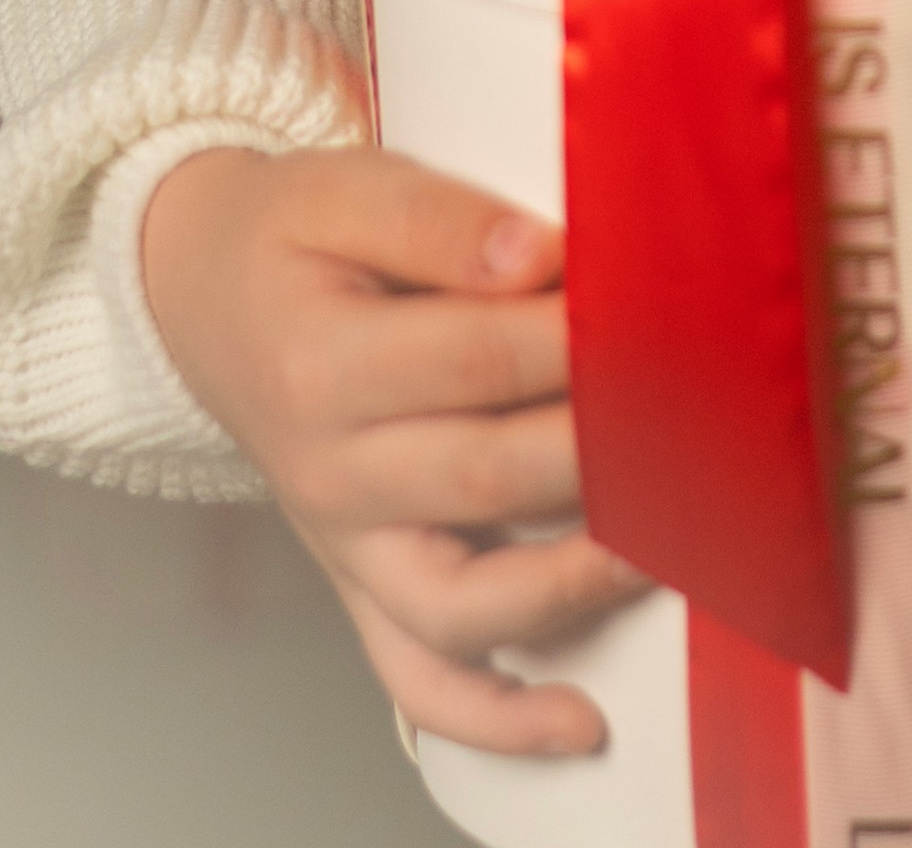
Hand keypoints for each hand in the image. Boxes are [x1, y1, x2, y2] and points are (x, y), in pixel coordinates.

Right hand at [142, 144, 645, 755]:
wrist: (202, 294)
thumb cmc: (292, 239)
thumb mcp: (346, 190)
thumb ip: (441, 221)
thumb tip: (539, 256)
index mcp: (323, 365)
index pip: (481, 356)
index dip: (582, 334)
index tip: (672, 304)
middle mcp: (328, 473)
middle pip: (490, 474)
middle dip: (608, 445)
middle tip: (708, 408)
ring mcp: (344, 545)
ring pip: (461, 602)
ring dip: (573, 585)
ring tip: (668, 544)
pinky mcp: (359, 584)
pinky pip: (417, 680)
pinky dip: (496, 716)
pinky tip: (580, 721)